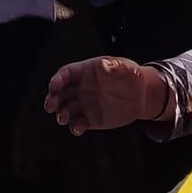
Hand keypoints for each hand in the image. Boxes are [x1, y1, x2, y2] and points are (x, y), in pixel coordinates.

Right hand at [44, 56, 172, 135]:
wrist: (141, 96)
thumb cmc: (131, 77)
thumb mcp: (127, 68)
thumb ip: (116, 66)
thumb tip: (104, 64)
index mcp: (86, 72)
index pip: (66, 74)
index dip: (58, 79)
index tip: (54, 86)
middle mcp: (81, 88)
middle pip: (60, 93)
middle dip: (53, 99)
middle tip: (50, 106)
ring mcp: (85, 104)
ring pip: (66, 109)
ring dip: (61, 114)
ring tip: (63, 118)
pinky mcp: (91, 119)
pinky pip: (78, 123)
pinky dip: (75, 127)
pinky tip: (78, 128)